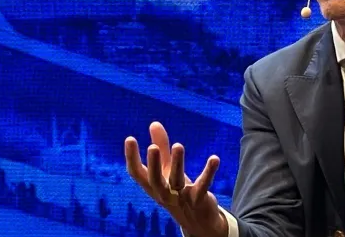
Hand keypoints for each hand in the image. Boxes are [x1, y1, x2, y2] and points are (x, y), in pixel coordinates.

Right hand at [125, 121, 227, 236]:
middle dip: (153, 164)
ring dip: (177, 164)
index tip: (130, 138)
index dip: (131, 157)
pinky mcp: (197, 200)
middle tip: (152, 147)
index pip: (136, 173)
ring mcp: (180, 199)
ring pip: (176, 181)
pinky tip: (214, 158)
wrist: (196, 220)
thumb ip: (162, 146)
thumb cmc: (176, 190)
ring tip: (178, 145)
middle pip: (155, 180)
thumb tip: (154, 123)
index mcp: (152, 185)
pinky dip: (208, 172)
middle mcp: (163, 193)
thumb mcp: (167, 169)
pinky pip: (203, 186)